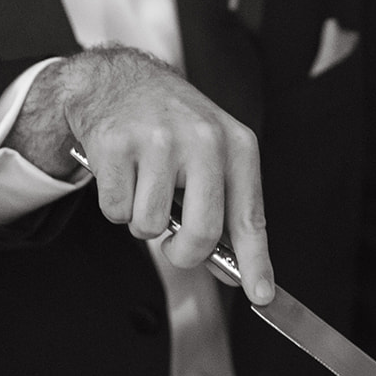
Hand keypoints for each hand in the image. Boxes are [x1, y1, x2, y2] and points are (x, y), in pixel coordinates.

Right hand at [9, 46, 274, 303]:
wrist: (117, 79)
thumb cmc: (171, 126)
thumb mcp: (213, 154)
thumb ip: (225, 208)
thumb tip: (235, 271)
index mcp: (236, 144)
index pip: (249, 217)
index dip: (255, 262)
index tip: (261, 296)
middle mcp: (203, 139)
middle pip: (202, 234)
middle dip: (184, 253)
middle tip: (173, 244)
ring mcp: (157, 140)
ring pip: (151, 227)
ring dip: (142, 221)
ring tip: (143, 185)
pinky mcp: (115, 144)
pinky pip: (116, 210)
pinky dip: (115, 203)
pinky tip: (122, 172)